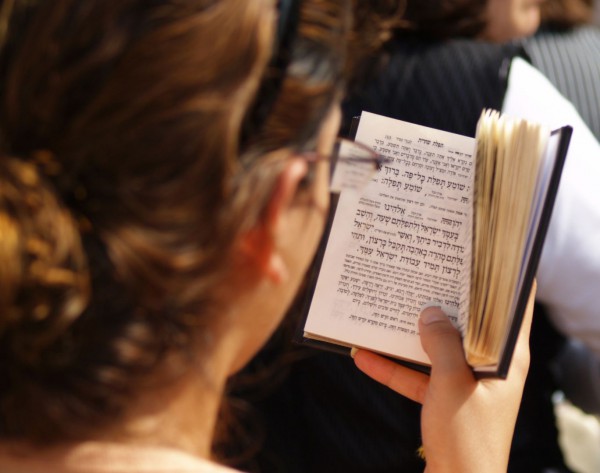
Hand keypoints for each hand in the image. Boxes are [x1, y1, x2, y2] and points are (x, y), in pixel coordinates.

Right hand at [352, 282, 534, 472]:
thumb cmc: (466, 438)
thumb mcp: (451, 384)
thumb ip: (441, 344)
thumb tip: (430, 313)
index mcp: (505, 361)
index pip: (512, 311)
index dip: (500, 283)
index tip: (481, 258)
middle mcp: (487, 368)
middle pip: (467, 326)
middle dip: (444, 303)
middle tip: (424, 276)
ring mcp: (464, 384)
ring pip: (437, 349)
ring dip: (411, 336)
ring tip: (388, 311)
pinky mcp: (443, 401)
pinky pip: (417, 376)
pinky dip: (393, 368)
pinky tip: (364, 357)